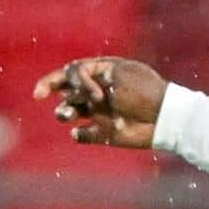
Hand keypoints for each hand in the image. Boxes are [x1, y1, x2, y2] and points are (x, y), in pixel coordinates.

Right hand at [33, 56, 169, 149]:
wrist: (166, 117)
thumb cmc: (144, 91)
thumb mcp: (116, 73)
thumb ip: (88, 76)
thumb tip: (70, 89)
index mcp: (100, 73)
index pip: (69, 74)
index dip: (51, 81)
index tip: (42, 92)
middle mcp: (97, 92)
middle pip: (66, 92)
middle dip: (60, 95)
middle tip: (69, 101)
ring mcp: (100, 113)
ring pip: (69, 112)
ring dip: (63, 113)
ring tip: (68, 115)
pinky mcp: (104, 133)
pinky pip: (82, 135)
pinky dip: (79, 134)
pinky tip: (81, 132)